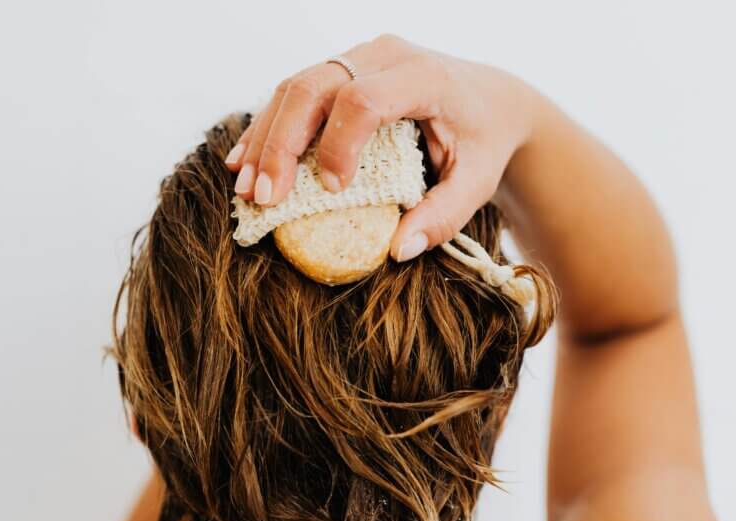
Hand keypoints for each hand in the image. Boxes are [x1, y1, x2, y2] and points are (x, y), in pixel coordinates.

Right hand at [224, 34, 537, 260]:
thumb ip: (444, 215)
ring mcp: (358, 57)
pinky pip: (295, 91)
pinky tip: (243, 161)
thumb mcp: (477, 181)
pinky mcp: (341, 69)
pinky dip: (268, 128)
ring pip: (296, 87)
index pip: (364, 100)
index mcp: (423, 76)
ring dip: (265, 138)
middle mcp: (385, 55)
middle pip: (314, 87)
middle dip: (281, 144)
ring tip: (244, 187)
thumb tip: (400, 250)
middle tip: (263, 197)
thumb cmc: (484, 141)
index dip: (338, 144)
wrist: (492, 99)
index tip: (335, 190)